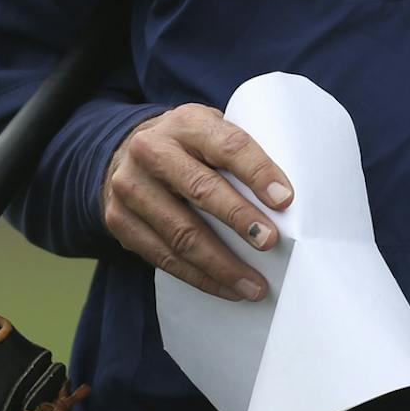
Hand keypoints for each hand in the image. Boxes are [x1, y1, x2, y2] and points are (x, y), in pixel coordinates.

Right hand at [101, 104, 294, 302]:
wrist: (124, 155)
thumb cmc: (189, 148)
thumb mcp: (210, 132)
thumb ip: (239, 154)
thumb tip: (290, 200)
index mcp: (185, 122)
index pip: (227, 144)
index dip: (257, 171)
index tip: (285, 200)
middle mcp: (151, 150)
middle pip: (200, 189)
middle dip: (239, 219)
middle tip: (270, 243)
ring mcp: (130, 187)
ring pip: (180, 232)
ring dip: (222, 264)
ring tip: (254, 285)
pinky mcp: (119, 221)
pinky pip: (164, 257)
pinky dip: (199, 277)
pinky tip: (226, 288)